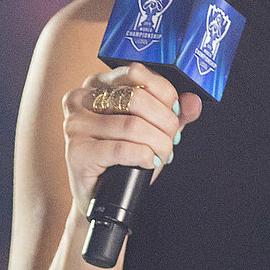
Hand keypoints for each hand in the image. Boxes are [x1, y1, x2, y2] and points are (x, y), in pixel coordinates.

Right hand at [58, 64, 196, 210]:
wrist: (99, 196)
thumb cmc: (123, 158)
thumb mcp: (151, 129)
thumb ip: (172, 113)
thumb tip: (193, 102)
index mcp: (97, 84)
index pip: (137, 73)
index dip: (165, 96)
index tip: (174, 114)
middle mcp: (81, 100)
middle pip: (137, 99)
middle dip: (165, 123)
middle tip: (170, 141)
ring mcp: (75, 126)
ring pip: (132, 126)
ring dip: (157, 145)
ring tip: (160, 155)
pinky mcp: (77, 152)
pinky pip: (122, 149)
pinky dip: (143, 157)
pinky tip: (147, 162)